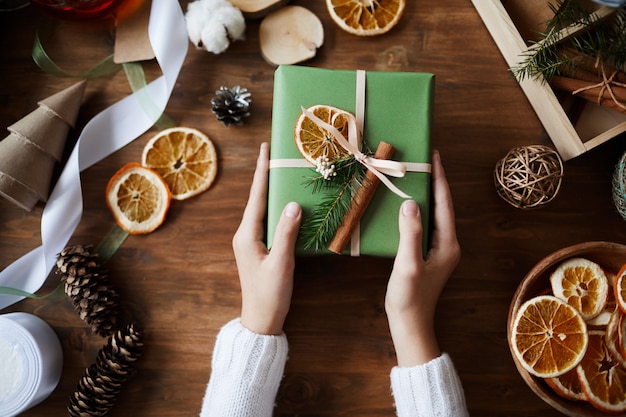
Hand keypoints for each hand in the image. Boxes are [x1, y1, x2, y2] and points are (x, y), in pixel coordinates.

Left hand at [232, 142, 301, 334]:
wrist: (261, 320)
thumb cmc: (270, 295)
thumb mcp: (281, 264)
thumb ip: (287, 233)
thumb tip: (294, 204)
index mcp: (246, 235)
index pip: (256, 198)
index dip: (262, 172)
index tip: (265, 150)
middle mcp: (245, 235)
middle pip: (257, 199)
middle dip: (266, 176)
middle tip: (275, 154)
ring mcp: (251, 242)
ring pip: (262, 210)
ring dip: (271, 191)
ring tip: (281, 172)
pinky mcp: (259, 249)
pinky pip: (267, 221)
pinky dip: (276, 208)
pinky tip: (285, 203)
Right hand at [385, 150, 460, 366]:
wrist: (410, 324)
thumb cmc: (409, 297)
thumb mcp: (408, 265)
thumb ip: (410, 234)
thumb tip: (410, 203)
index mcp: (447, 243)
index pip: (444, 203)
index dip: (439, 178)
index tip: (434, 156)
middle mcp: (447, 243)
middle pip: (442, 205)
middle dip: (434, 181)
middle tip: (422, 159)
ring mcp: (437, 249)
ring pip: (433, 214)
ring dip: (426, 194)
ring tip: (414, 175)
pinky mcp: (427, 254)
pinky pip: (424, 224)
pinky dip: (417, 209)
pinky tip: (405, 204)